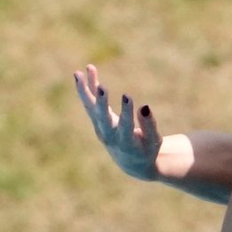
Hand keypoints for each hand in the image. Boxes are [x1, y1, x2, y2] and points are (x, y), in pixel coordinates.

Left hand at [74, 64, 162, 180]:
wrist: (131, 162)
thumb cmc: (146, 149)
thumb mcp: (154, 141)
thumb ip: (149, 125)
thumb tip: (144, 107)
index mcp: (125, 142)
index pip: (125, 126)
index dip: (126, 111)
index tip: (128, 96)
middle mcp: (109, 134)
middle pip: (102, 118)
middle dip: (101, 103)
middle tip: (102, 87)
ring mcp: (100, 127)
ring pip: (90, 108)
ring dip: (84, 91)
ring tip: (78, 73)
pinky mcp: (97, 119)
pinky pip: (91, 101)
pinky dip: (88, 86)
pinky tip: (87, 69)